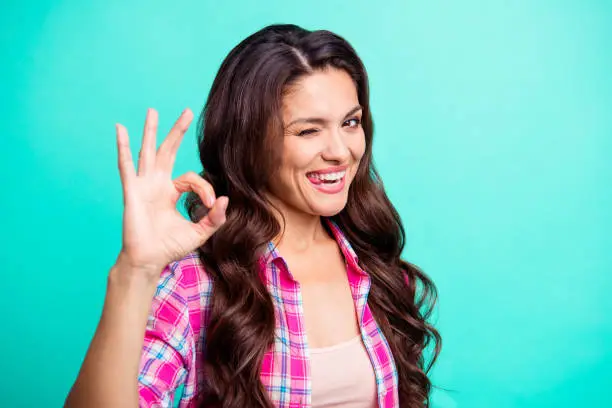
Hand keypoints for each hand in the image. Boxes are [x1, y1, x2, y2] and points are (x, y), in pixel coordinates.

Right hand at [114, 108, 226, 274]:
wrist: (149, 260)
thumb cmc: (170, 247)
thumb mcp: (200, 232)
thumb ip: (214, 217)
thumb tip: (225, 199)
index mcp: (171, 192)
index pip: (191, 178)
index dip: (204, 188)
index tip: (211, 203)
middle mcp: (157, 185)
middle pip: (168, 151)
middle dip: (177, 131)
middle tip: (187, 111)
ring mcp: (143, 186)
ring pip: (148, 152)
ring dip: (151, 131)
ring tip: (153, 111)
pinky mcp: (132, 191)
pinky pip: (127, 166)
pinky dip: (123, 147)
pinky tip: (120, 129)